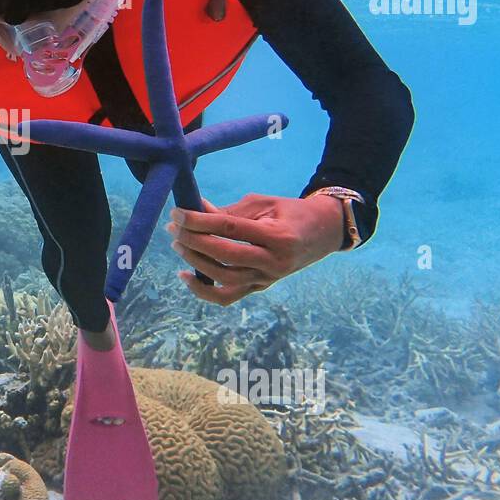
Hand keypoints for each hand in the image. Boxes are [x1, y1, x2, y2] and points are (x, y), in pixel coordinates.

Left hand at [165, 193, 345, 305]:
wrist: (324, 232)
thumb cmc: (291, 212)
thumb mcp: (264, 203)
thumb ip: (229, 210)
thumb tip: (195, 211)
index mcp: (278, 236)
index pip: (230, 229)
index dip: (200, 221)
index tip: (178, 213)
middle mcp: (275, 262)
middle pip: (225, 255)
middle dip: (194, 241)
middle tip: (174, 227)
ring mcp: (268, 279)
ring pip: (224, 278)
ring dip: (195, 262)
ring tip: (178, 244)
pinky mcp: (261, 287)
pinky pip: (228, 296)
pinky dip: (203, 290)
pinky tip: (185, 275)